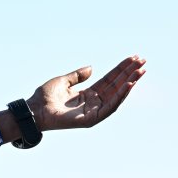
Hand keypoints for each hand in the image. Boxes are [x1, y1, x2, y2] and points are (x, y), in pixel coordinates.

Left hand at [28, 56, 145, 131]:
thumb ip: (78, 75)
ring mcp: (94, 111)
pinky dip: (120, 96)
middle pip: (116, 86)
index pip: (109, 80)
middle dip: (130, 73)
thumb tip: (92, 68)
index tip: (133, 58)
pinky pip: (110, 107)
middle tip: (142, 61)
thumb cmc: (44, 97)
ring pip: (117, 95)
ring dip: (129, 83)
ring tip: (140, 71)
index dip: (121, 69)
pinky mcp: (92, 119)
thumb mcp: (63, 81)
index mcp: (88, 94)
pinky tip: (129, 85)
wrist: (34, 110)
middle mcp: (94, 102)